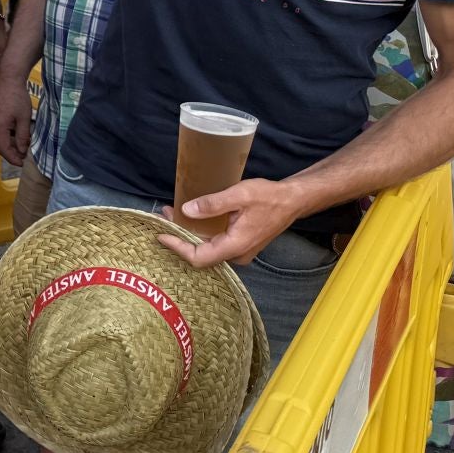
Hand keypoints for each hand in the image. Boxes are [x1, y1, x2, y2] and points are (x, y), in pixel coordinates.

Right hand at [0, 72, 31, 166]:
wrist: (9, 80)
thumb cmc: (18, 98)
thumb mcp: (24, 119)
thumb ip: (22, 136)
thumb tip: (22, 151)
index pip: (4, 148)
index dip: (12, 158)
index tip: (22, 163)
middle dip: (10, 154)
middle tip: (22, 158)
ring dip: (8, 146)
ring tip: (22, 147)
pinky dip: (6, 138)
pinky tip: (16, 136)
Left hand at [156, 177, 305, 268]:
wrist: (292, 200)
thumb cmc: (269, 197)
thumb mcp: (239, 195)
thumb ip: (212, 204)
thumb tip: (187, 210)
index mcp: (235, 246)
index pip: (199, 257)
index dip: (177, 247)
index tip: (160, 235)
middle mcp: (236, 254)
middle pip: (200, 253)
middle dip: (179, 236)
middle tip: (165, 217)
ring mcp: (239, 250)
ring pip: (207, 247)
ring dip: (189, 231)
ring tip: (173, 213)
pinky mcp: (240, 243)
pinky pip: (215, 241)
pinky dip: (201, 230)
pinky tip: (192, 215)